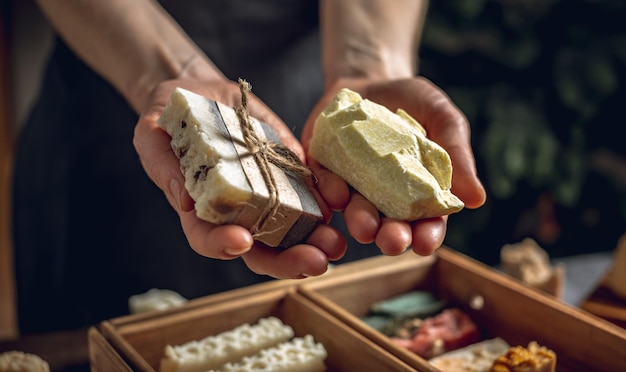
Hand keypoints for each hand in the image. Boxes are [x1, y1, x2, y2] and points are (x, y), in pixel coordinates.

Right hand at [133, 78, 346, 278]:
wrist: (199, 90)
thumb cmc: (167, 115)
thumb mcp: (152, 133)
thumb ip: (163, 165)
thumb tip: (187, 204)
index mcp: (199, 208)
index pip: (209, 239)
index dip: (222, 245)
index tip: (241, 240)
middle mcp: (235, 209)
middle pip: (261, 248)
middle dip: (287, 260)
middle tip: (315, 262)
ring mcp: (264, 192)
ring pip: (291, 229)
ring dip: (314, 241)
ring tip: (335, 244)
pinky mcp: (285, 170)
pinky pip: (307, 192)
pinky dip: (323, 202)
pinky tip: (337, 205)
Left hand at [302, 77, 486, 255]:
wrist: (370, 78)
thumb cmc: (413, 101)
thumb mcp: (442, 118)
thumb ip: (457, 155)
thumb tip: (477, 199)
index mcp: (418, 192)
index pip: (425, 222)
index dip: (426, 235)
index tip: (424, 244)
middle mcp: (384, 196)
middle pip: (389, 225)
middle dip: (391, 237)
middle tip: (392, 242)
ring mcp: (353, 185)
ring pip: (355, 211)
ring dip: (360, 222)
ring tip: (364, 227)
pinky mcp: (325, 169)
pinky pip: (324, 186)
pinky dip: (330, 192)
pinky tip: (336, 193)